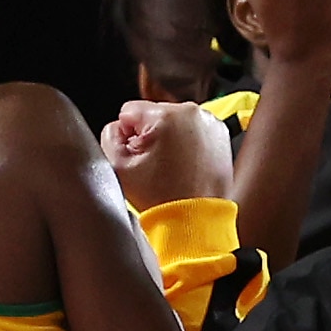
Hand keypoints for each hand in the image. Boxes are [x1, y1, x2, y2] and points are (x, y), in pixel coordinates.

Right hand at [103, 101, 230, 209]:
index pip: (129, 111)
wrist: (194, 219)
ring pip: (174, 122)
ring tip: (173, 167)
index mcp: (165, 115)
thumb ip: (109, 135)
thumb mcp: (117, 166)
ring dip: (171, 139)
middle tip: (157, 166)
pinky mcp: (220, 134)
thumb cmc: (161, 197)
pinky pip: (193, 130)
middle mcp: (191, 112)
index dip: (128, 136)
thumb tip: (119, 126)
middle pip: (154, 115)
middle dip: (152, 137)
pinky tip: (187, 165)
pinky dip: (188, 144)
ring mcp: (209, 122)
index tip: (140, 157)